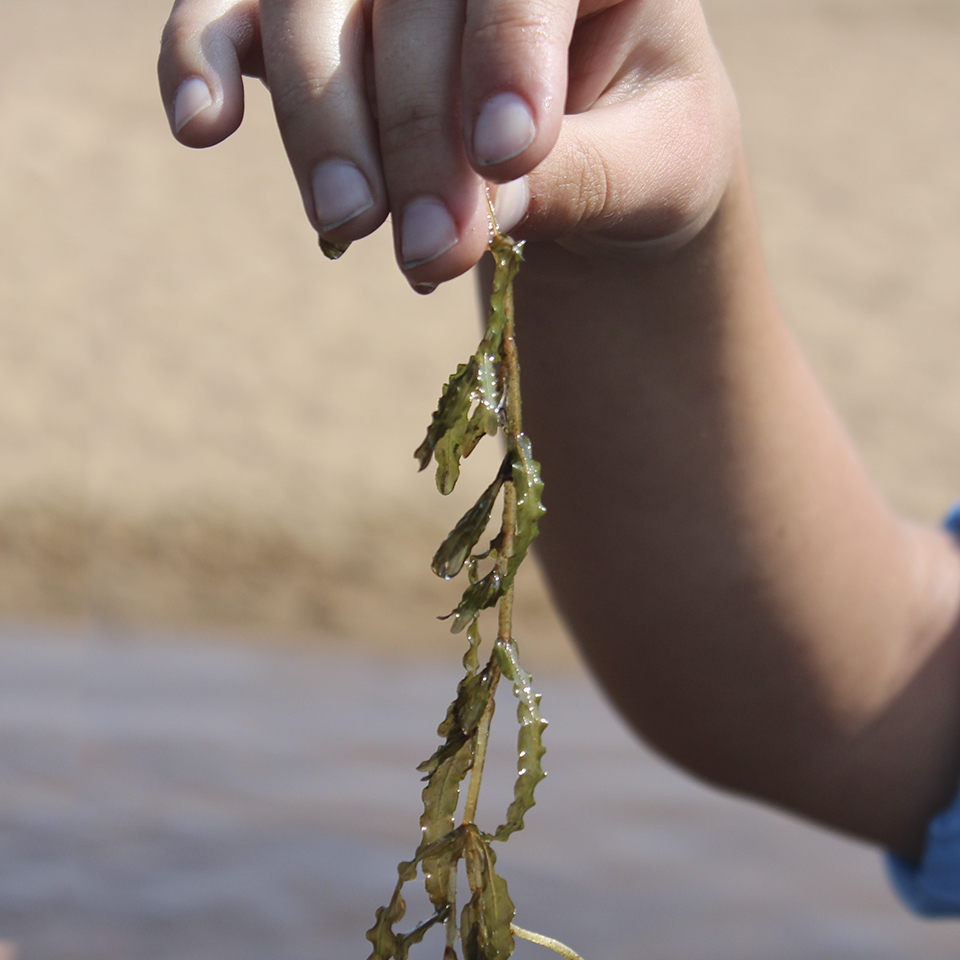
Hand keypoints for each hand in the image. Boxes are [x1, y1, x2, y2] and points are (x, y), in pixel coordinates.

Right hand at [158, 0, 738, 286]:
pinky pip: (236, 14)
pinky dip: (203, 57)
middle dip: (417, 134)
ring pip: (314, 8)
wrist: (605, 160)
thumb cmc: (641, 153)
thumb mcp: (656, 171)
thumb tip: (494, 202)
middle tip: (430, 253)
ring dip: (322, 121)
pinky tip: (200, 122)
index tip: (506, 161)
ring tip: (349, 223)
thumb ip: (589, 177)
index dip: (507, 54)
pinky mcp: (314, 22)